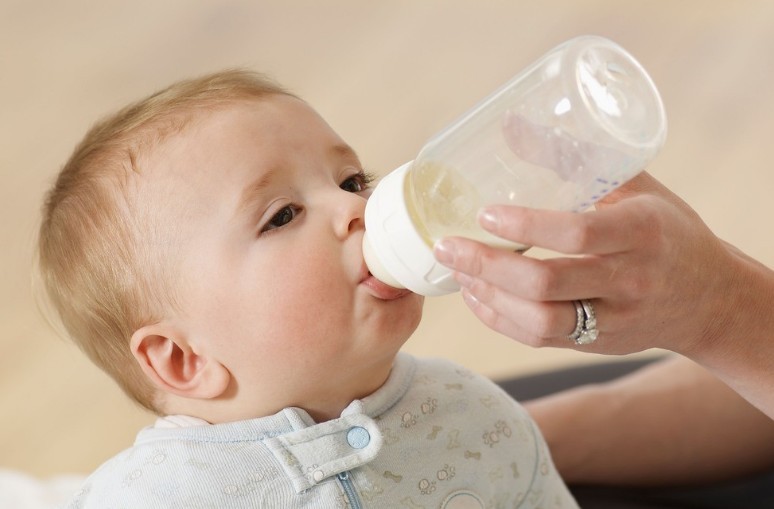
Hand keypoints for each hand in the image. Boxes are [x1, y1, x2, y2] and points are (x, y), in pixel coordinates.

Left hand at [433, 172, 738, 355]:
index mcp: (642, 231)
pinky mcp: (599, 344)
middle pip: (547, 283)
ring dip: (489, 297)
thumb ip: (574, 158)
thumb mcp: (635, 185)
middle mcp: (630, 279)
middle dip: (487, 266)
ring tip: (458, 272)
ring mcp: (614, 319)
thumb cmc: (667, 230)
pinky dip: (501, 320)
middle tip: (448, 247)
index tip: (484, 214)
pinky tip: (477, 297)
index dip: (526, 225)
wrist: (710, 298)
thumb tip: (509, 124)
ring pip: (540, 321)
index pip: (578, 233)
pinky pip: (541, 339)